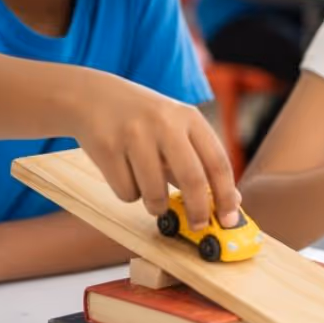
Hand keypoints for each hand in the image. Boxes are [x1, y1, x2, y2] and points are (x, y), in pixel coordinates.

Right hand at [70, 72, 237, 227]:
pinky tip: (124, 173)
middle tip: (197, 226)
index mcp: (188, 117)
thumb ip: (201, 160)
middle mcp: (164, 122)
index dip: (227, 195)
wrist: (91, 96)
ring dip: (156, 205)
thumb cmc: (143, 119)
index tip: (229, 220)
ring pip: (155, 193)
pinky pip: (127, 192)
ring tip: (151, 193)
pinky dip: (129, 193)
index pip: (218, 161)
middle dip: (198, 211)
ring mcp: (134, 134)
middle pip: (192, 179)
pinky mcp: (107, 148)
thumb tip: (233, 200)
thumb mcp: (176, 128)